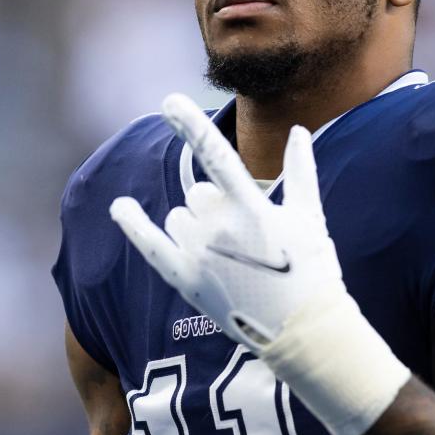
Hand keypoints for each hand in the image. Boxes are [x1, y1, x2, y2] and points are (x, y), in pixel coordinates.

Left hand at [109, 93, 343, 351]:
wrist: (304, 332)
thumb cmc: (313, 272)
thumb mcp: (310, 218)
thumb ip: (301, 171)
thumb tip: (298, 131)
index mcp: (252, 209)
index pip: (215, 155)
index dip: (191, 125)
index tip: (169, 101)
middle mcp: (219, 230)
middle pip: (199, 195)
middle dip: (217, 206)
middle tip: (248, 239)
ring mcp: (200, 257)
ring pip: (180, 217)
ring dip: (197, 226)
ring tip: (231, 256)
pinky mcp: (188, 282)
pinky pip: (152, 246)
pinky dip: (134, 226)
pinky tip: (120, 206)